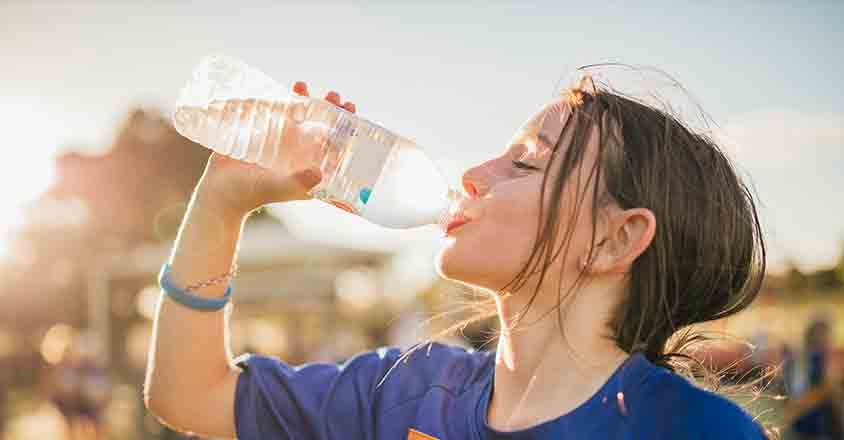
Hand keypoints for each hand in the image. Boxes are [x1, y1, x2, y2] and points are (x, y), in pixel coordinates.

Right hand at [197, 82, 356, 215]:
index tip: (351, 112)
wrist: (219, 192)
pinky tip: (287, 89)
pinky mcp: (264, 134)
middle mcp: (300, 154)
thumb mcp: (277, 188)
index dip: (346, 129)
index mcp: (310, 168)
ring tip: (303, 86)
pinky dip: (284, 99)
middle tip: (334, 95)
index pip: (335, 146)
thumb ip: (297, 183)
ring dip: (307, 100)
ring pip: (300, 116)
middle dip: (330, 109)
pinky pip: (278, 112)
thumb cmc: (250, 194)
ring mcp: (283, 143)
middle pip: (321, 126)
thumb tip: (319, 173)